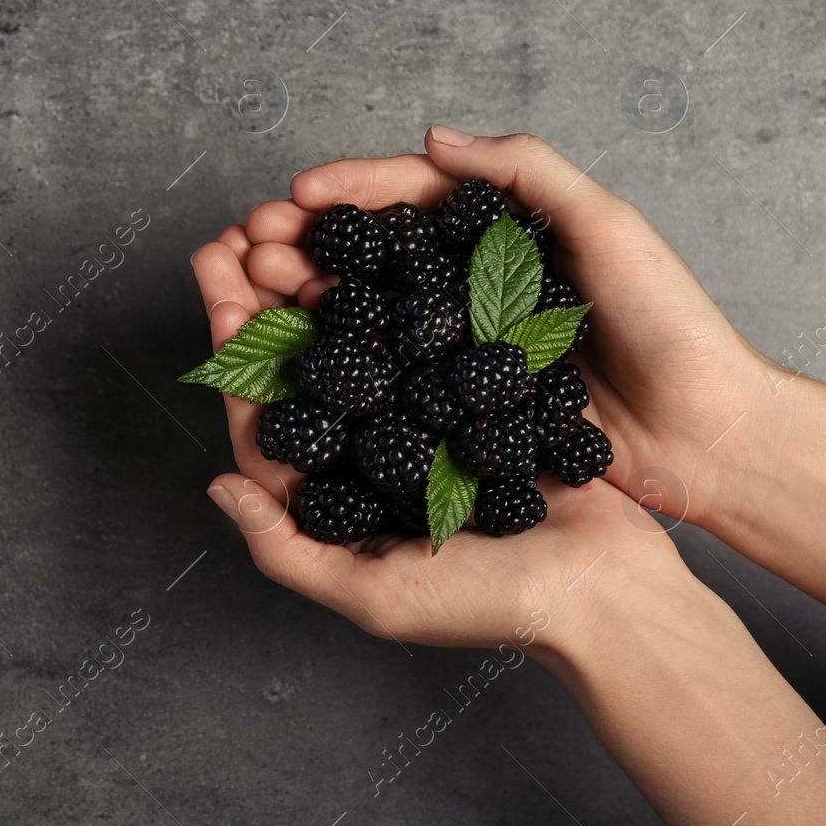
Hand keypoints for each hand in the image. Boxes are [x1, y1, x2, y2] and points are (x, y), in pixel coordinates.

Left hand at [190, 224, 693, 653]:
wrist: (608, 591)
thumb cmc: (491, 606)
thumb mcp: (374, 595)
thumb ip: (287, 550)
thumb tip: (217, 486)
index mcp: (333, 495)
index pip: (265, 412)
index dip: (234, 348)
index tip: (218, 281)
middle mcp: (369, 452)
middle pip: (300, 363)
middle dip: (265, 295)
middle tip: (242, 228)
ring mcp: (421, 419)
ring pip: (354, 335)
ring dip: (319, 277)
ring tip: (294, 219)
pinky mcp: (473, 395)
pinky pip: (424, 332)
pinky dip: (394, 286)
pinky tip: (376, 242)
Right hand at [236, 127, 769, 534]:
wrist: (701, 432)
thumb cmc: (668, 323)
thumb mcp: (607, 225)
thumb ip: (526, 172)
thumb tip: (433, 138)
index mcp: (504, 231)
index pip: (412, 194)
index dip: (349, 188)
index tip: (295, 194)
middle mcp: (474, 281)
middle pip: (373, 251)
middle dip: (306, 242)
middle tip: (252, 243)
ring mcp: (464, 341)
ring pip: (370, 307)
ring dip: (308, 295)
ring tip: (258, 288)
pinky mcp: (462, 399)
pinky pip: (390, 371)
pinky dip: (340, 358)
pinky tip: (299, 353)